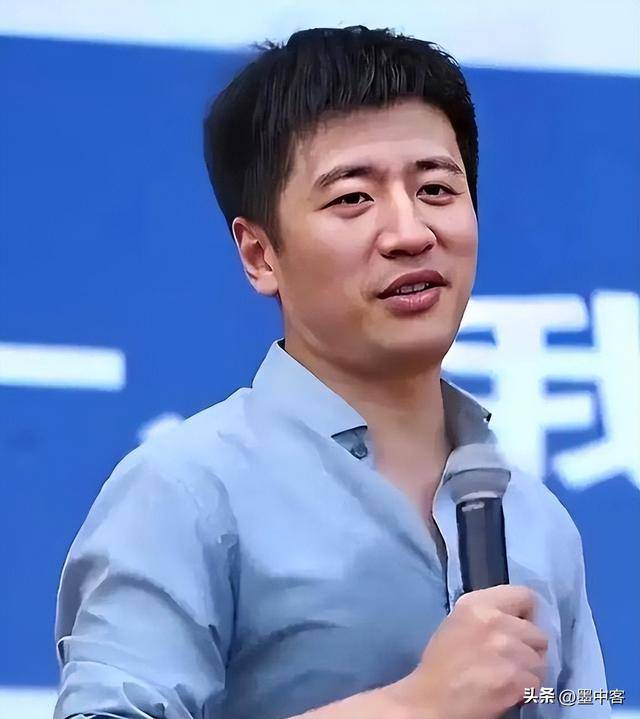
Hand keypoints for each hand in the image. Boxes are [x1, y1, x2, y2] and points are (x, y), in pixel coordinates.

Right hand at [387, 585, 547, 718]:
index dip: (527, 615)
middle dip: (529, 650)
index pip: (525, 596)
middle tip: (510, 660)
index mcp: (477, 603)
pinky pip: (536, 684)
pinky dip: (525, 691)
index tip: (519, 629)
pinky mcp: (514, 678)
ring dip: (528, 673)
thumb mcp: (458, 622)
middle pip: (538, 634)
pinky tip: (506, 691)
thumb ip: (488, 615)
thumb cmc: (442, 662)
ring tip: (506, 677)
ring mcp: (506, 649)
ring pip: (540, 662)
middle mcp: (494, 620)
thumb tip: (518, 620)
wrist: (431, 700)